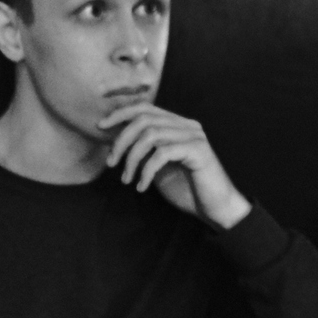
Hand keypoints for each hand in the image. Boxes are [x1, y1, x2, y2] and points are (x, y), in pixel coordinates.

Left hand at [101, 103, 251, 230]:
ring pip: (150, 135)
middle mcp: (187, 126)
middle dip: (121, 140)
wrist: (216, 208)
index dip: (120, 113)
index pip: (145, 108)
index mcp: (178, 125)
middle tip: (111, 163)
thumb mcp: (158, 167)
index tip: (101, 127)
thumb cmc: (187, 189)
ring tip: (126, 179)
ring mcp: (194, 136)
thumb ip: (144, 151)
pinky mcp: (198, 151)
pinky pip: (162, 153)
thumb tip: (116, 141)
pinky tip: (142, 186)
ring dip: (131, 158)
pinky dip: (146, 170)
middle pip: (144, 119)